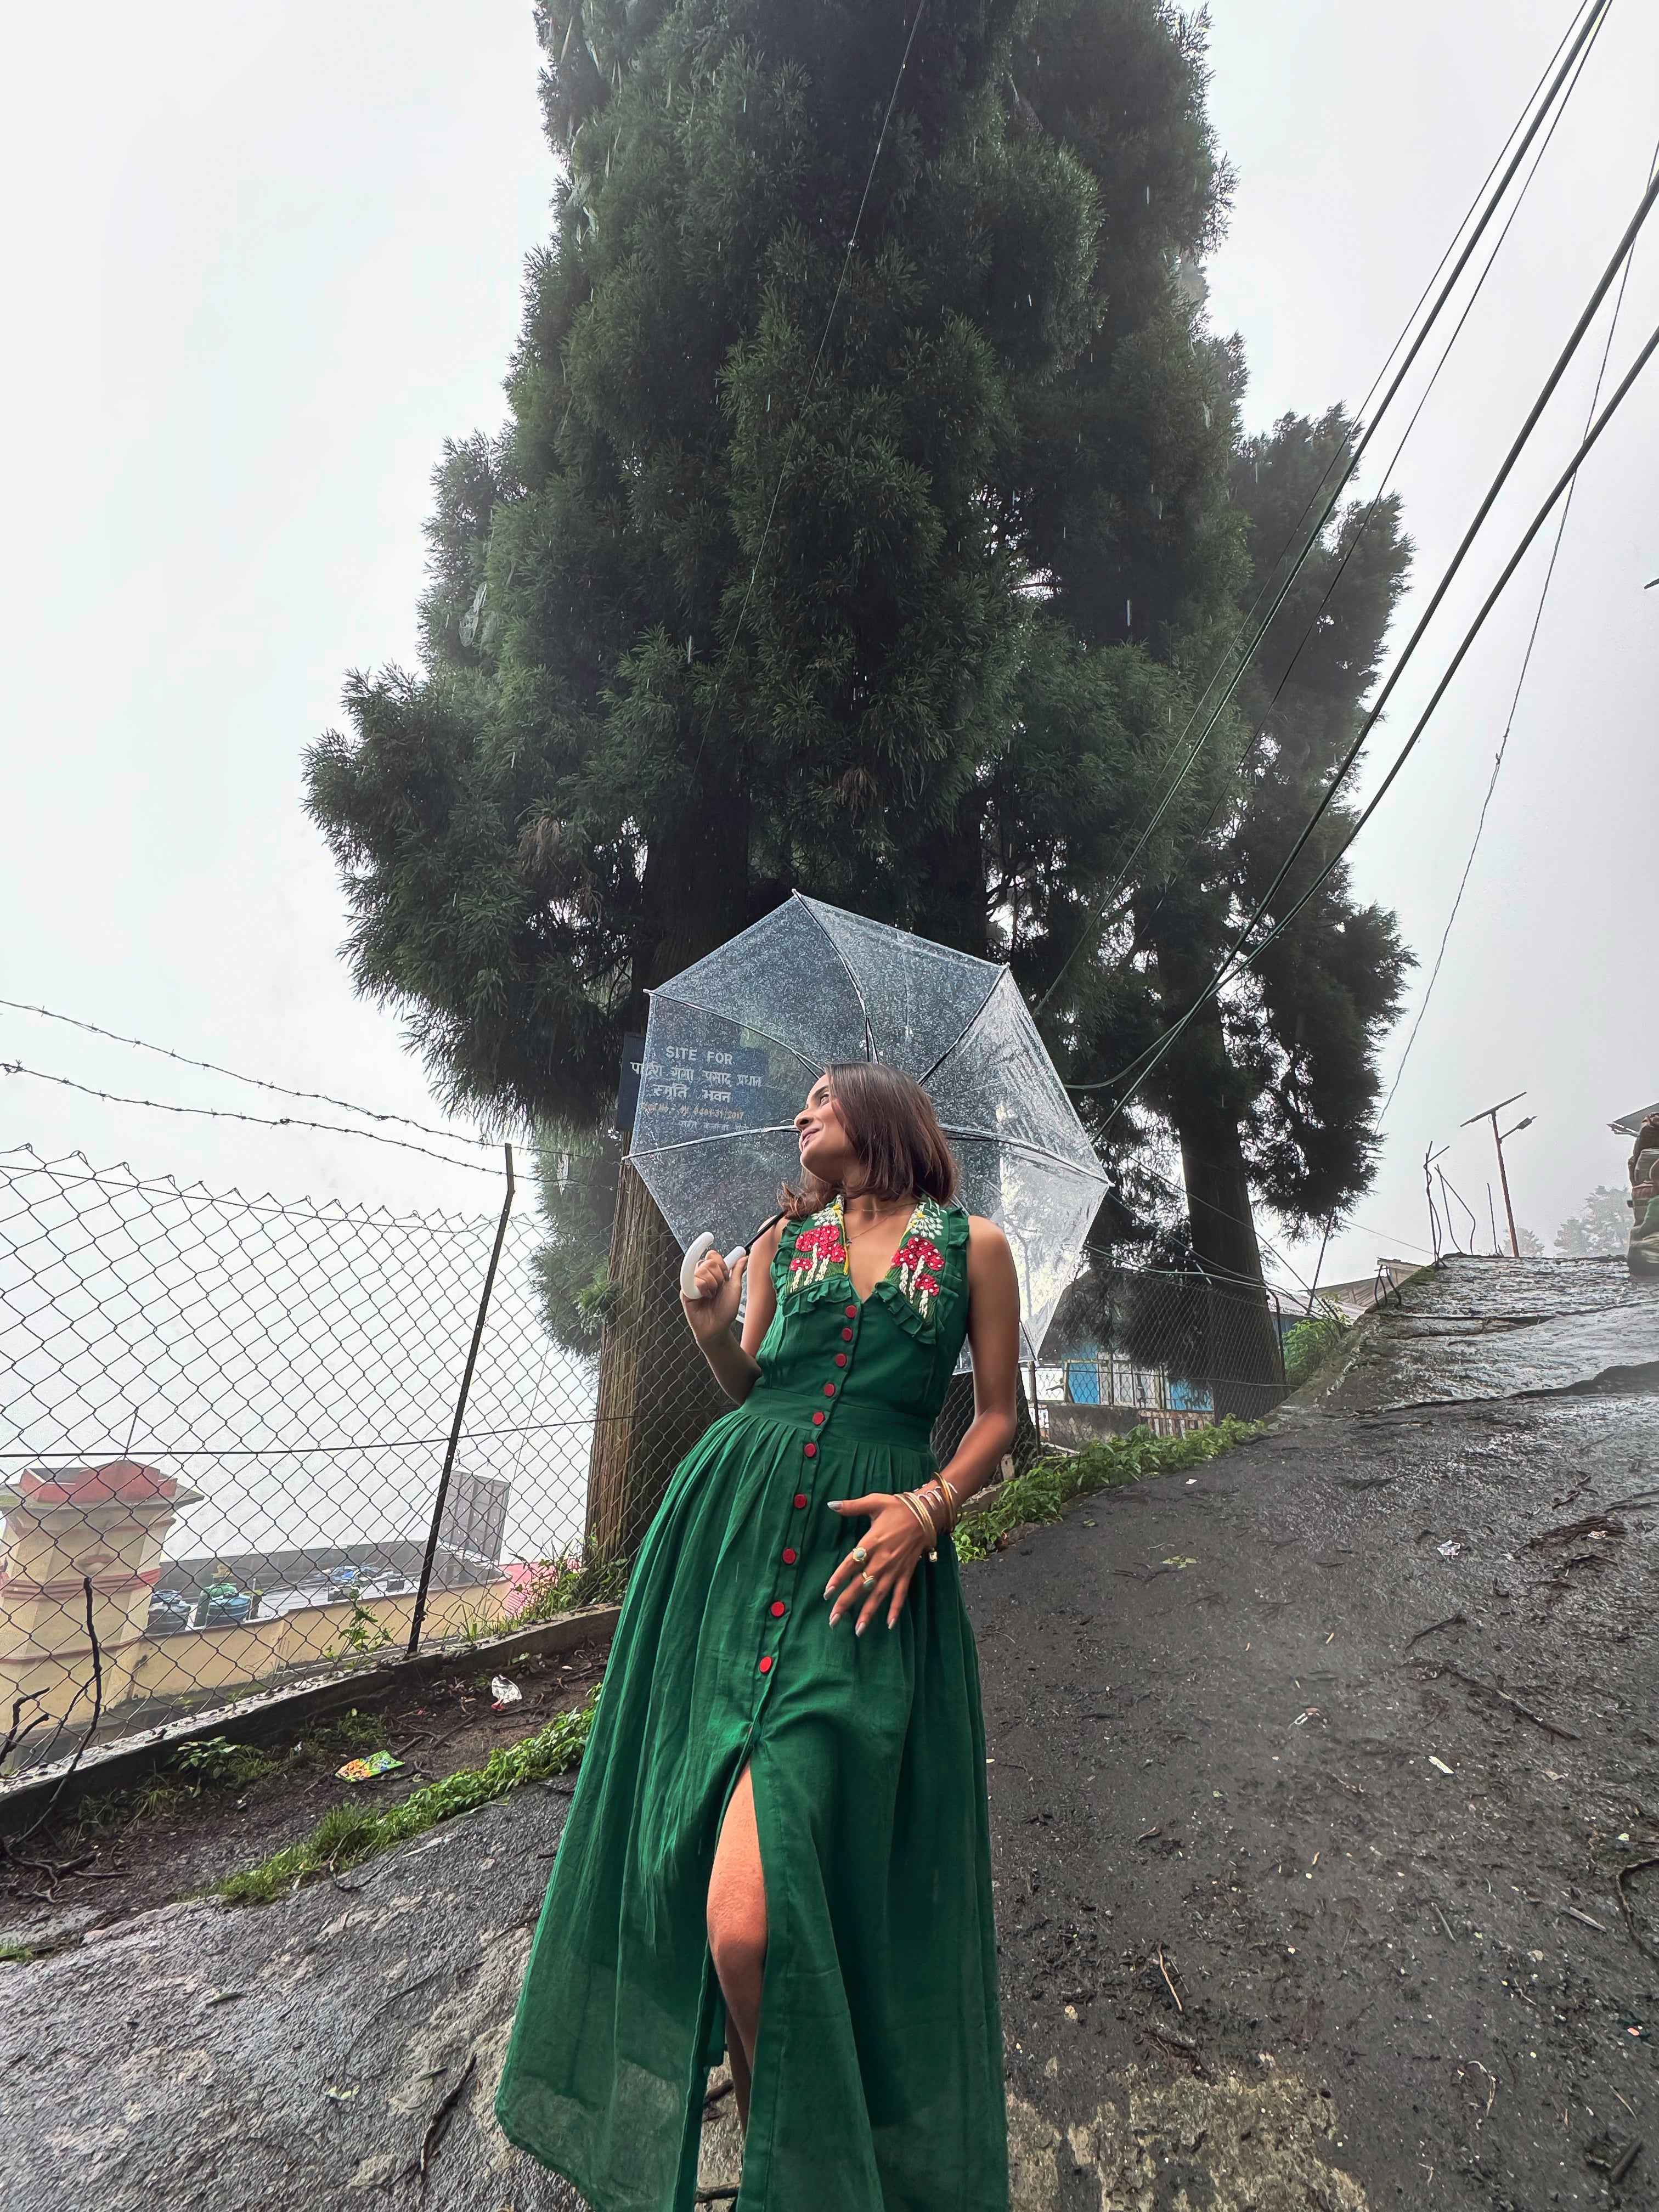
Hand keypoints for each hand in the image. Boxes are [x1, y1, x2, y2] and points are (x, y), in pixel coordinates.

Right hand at [680, 1246, 746, 1343]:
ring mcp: (693, 1283)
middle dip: (718, 1276)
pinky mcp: (686, 1291)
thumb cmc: (725, 1311)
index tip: (725, 1274)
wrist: (717, 1327)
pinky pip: (694, 1281)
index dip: (720, 1263)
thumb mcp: (735, 1288)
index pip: (712, 1256)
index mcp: (713, 1274)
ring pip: (701, 1270)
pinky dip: (703, 1289)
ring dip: (711, 1284)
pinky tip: (704, 1297)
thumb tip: (744, 1257)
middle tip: (718, 1289)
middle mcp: (702, 1277)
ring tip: (711, 1295)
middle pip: (707, 1261)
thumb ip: (737, 1271)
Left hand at [824, 1493, 930, 1632]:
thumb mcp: (874, 1502)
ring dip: (869, 1612)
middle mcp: (883, 1559)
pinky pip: (901, 1594)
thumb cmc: (898, 1507)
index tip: (827, 1593)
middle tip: (833, 1620)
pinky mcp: (907, 1572)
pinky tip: (890, 1624)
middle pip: (862, 1584)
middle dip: (847, 1603)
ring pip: (880, 1594)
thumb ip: (852, 1506)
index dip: (839, 1578)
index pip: (851, 1563)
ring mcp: (896, 1568)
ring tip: (858, 1630)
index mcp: (872, 1541)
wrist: (927, 1513)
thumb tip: (831, 1504)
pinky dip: (896, 1609)